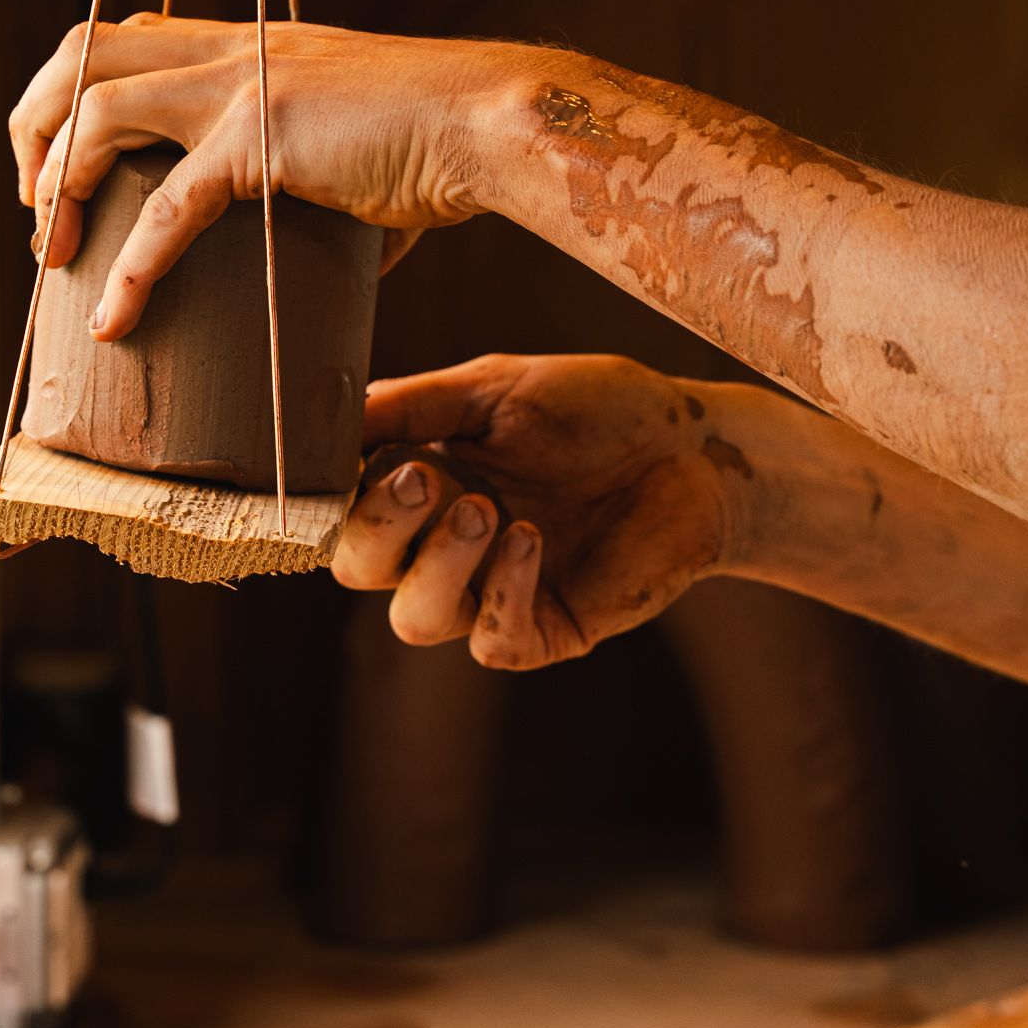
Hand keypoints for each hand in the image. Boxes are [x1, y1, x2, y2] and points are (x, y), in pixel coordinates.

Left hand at [7, 15, 517, 337]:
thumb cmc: (441, 145)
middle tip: (37, 211)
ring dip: (57, 185)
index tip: (66, 174)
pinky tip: (115, 317)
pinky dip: (130, 268)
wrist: (491, 123)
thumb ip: (315, 191)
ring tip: (53, 257)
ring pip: (96, 108)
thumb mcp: (353, 153)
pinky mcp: (261, 138)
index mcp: (245, 44)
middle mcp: (229, 48)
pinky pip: (166, 206)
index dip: (75, 98)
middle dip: (35, 128)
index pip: (128, 38)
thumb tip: (322, 259)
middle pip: (82, 51)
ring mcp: (240, 85)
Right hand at [331, 354, 757, 668]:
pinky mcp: (546, 629)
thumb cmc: (596, 411)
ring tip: (486, 510)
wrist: (696, 448)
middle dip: (379, 529)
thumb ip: (408, 405)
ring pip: (417, 617)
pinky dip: (501, 590)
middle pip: (361, 569)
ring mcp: (492, 591)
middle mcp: (444, 544)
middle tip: (423, 480)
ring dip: (437, 565)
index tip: (349, 462)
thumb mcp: (492, 388)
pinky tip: (529, 540)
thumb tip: (331, 418)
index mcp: (420, 484)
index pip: (342, 510)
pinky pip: (494, 639)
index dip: (333, 498)